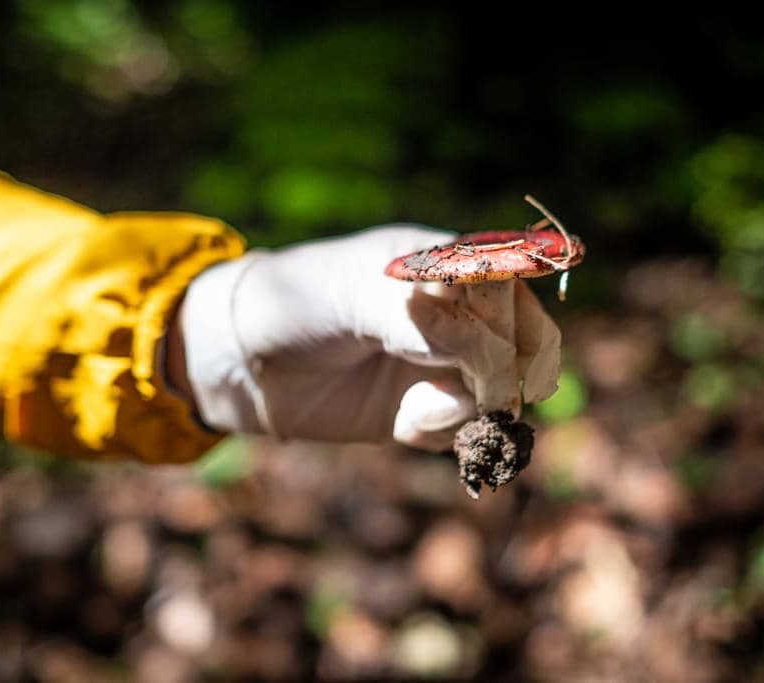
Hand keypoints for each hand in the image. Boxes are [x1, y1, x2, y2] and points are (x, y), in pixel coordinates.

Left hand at [173, 226, 560, 450]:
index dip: (513, 326)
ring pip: (499, 394)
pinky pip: (463, 430)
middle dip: (499, 378)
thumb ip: (422, 318)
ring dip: (468, 412)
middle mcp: (452, 311)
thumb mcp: (354, 296)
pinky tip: (402, 427)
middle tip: (460, 398)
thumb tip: (487, 350)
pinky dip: (443, 435)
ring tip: (415, 414)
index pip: (512, 289)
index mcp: (442, 264)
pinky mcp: (421, 408)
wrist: (242, 362)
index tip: (487, 357)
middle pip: (521, 346)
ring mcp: (440, 362)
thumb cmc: (295, 305)